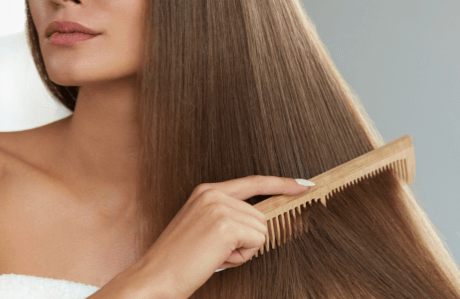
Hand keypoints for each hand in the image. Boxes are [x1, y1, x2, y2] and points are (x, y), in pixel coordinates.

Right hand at [127, 175, 311, 298]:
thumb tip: (262, 219)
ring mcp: (219, 206)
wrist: (156, 277)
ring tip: (215, 255)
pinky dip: (243, 256)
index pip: (253, 182)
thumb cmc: (180, 261)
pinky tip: (219, 258)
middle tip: (217, 252)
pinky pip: (257, 242)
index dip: (281, 184)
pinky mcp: (226, 225)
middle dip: (247, 240)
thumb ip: (229, 216)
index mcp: (206, 191)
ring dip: (244, 250)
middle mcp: (213, 193)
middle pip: (261, 215)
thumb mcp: (203, 227)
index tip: (304, 184)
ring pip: (261, 229)